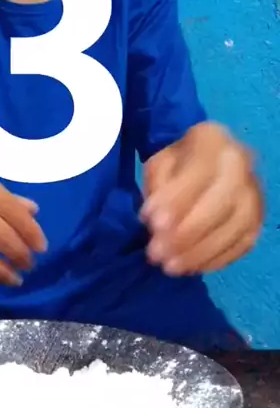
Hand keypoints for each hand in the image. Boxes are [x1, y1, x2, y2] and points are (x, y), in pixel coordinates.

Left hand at [140, 122, 262, 275]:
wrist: (207, 160)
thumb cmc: (177, 162)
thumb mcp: (159, 163)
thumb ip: (158, 188)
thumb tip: (157, 224)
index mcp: (213, 139)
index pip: (199, 171)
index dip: (176, 199)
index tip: (150, 222)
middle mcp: (241, 164)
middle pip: (220, 203)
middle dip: (186, 233)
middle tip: (156, 253)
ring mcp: (254, 193)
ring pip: (234, 228)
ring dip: (199, 252)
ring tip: (170, 266)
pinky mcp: (258, 219)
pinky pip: (243, 244)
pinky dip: (216, 259)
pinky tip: (191, 267)